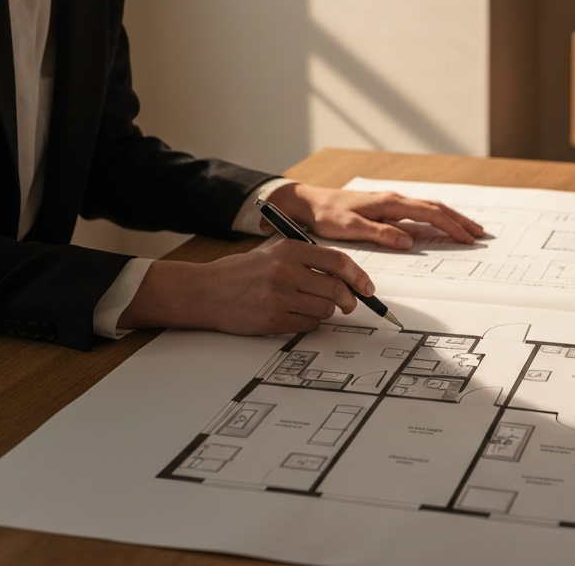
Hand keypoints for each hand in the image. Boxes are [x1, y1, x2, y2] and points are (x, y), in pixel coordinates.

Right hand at [118, 239, 376, 334]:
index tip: (367, 288)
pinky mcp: (272, 319)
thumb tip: (346, 275)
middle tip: (350, 304)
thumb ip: (307, 258)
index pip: (337, 261)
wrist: (206, 291)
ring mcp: (279, 296)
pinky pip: (307, 325)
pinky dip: (309, 323)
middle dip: (349, 300)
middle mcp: (286, 270)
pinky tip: (296, 316)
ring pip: (324, 310)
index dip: (358, 276)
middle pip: (335, 289)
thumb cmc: (244, 271)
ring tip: (311, 307)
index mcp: (290, 249)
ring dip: (326, 312)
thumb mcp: (274, 251)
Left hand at [268, 182, 484, 248]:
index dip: (451, 226)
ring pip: (430, 209)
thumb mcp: (350, 228)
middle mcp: (395, 200)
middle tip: (480, 233)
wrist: (309, 202)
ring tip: (469, 229)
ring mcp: (392, 203)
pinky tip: (441, 226)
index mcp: (390, 203)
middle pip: (436, 208)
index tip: (468, 238)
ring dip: (451, 219)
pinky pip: (419, 213)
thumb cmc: (327, 215)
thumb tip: (409, 241)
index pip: (430, 214)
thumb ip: (380, 234)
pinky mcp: (387, 208)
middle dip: (460, 221)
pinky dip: (436, 219)